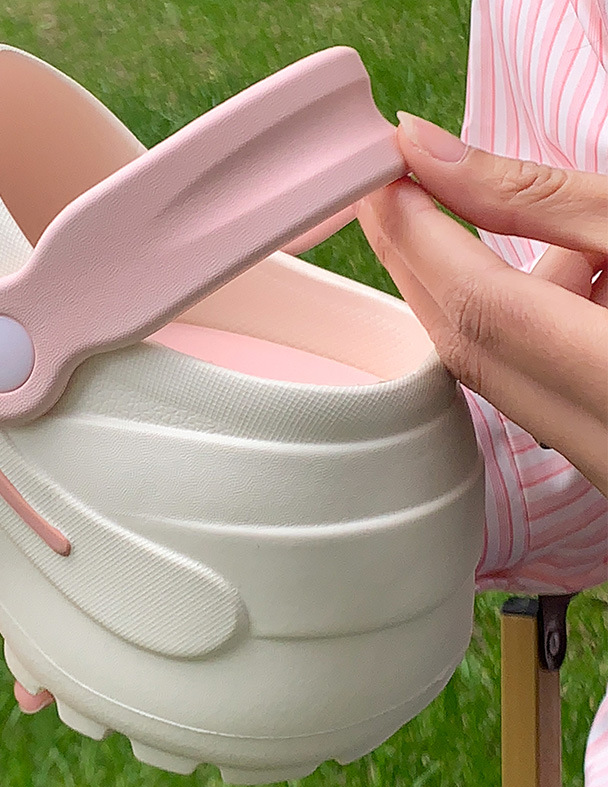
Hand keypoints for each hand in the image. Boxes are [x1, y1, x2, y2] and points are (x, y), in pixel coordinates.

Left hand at [357, 113, 607, 493]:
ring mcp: (598, 449)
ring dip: (459, 287)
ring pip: (486, 364)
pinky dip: (514, 319)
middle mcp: (604, 434)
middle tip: (389, 188)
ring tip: (458, 215)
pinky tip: (544, 272)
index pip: (480, 307)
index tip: (381, 176)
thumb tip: (432, 155)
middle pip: (465, 341)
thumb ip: (543, 200)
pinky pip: (524, 377)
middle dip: (414, 258)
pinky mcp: (597, 442)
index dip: (416, 238)